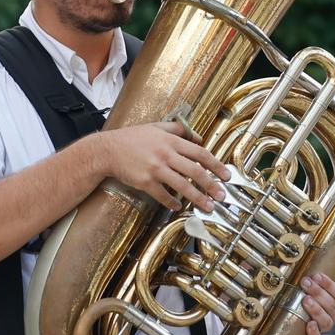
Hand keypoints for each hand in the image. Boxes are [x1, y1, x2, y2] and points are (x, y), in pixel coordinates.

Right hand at [101, 123, 228, 212]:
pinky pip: (163, 195)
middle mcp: (165, 155)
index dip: (216, 165)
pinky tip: (178, 206)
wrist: (108, 150)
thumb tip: (198, 138)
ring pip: (182, 185)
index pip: (200, 153)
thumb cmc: (132, 138)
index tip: (226, 175)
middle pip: (195, 171)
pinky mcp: (145, 182)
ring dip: (197, 198)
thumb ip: (178, 130)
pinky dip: (172, 202)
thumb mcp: (156, 127)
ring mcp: (155, 169)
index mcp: (171, 141)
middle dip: (212, 185)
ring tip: (208, 206)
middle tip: (222, 195)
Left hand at [298, 272, 334, 334]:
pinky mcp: (313, 334)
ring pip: (327, 323)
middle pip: (333, 308)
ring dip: (316, 311)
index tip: (318, 276)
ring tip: (305, 299)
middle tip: (306, 283)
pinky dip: (314, 332)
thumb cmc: (324, 286)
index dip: (331, 287)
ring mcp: (325, 325)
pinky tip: (309, 324)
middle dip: (319, 295)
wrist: (303, 299)